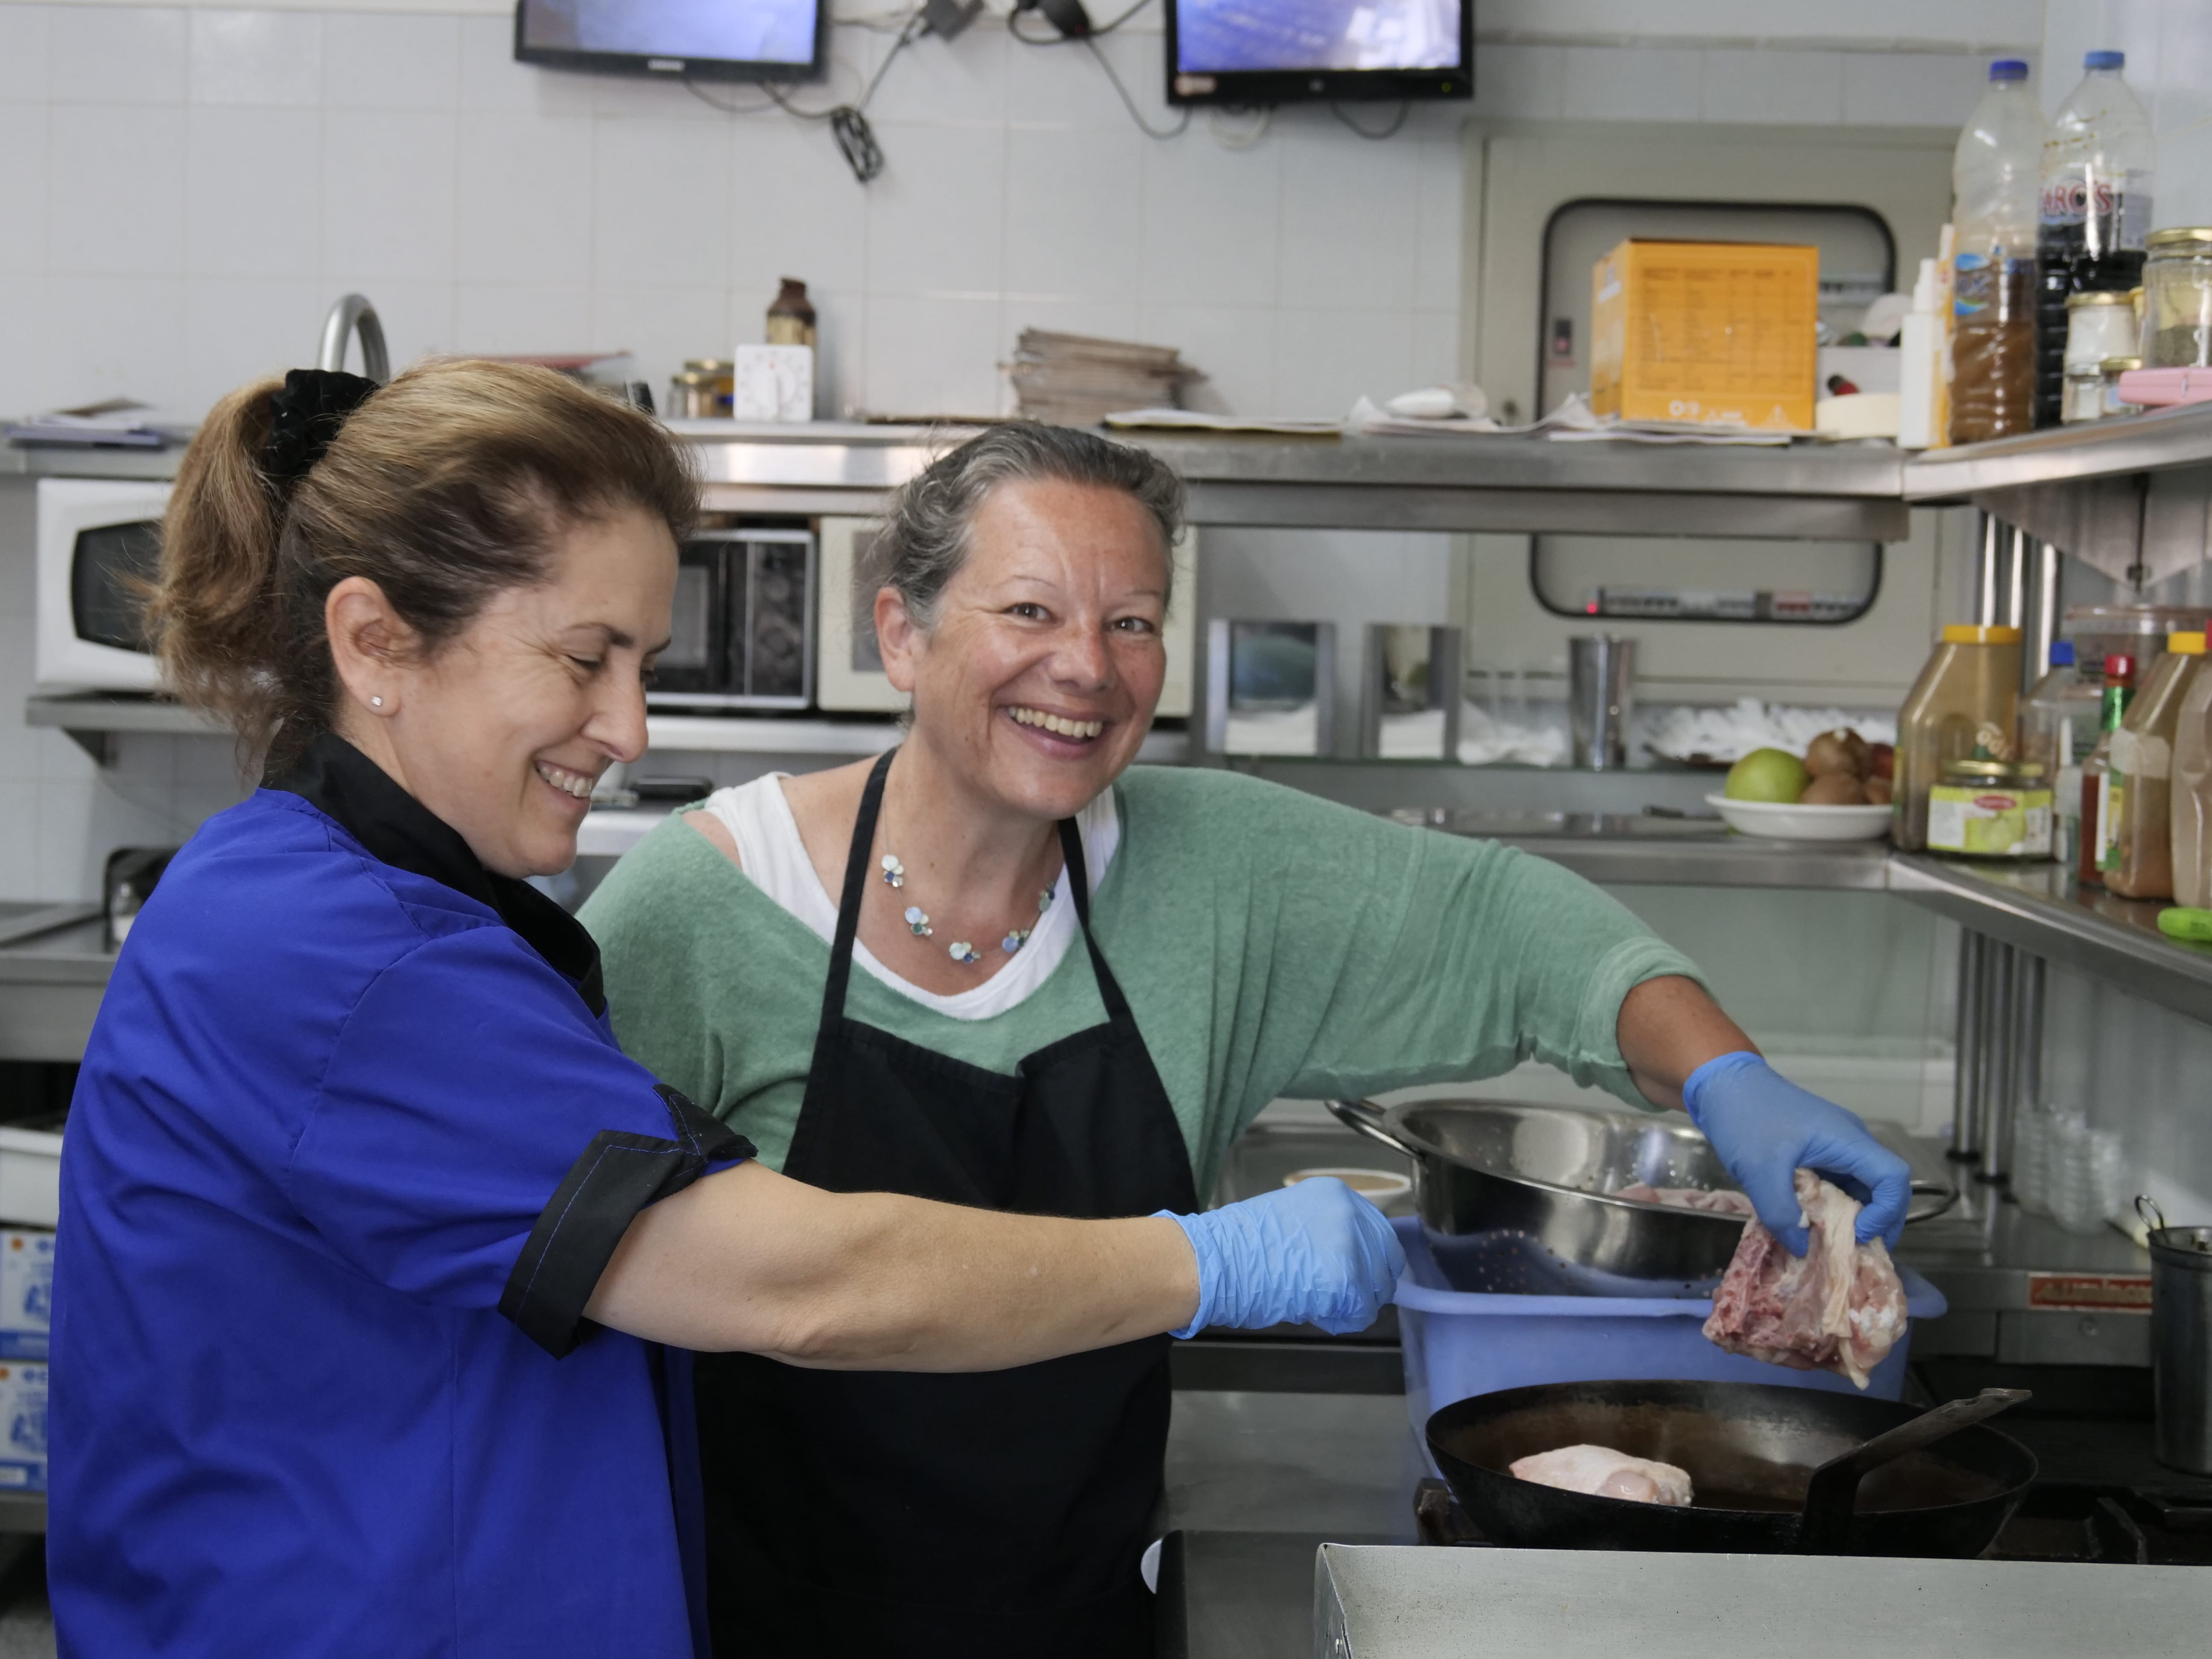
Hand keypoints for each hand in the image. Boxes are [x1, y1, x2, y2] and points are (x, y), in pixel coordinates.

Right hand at [1158, 1178, 1405, 1336]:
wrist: (1217, 1261)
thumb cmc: (1242, 1245)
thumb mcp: (1294, 1219)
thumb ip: (1327, 1232)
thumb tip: (1352, 1258)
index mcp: (1337, 1195)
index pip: (1379, 1231)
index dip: (1371, 1260)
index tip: (1360, 1276)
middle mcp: (1351, 1214)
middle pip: (1387, 1259)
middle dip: (1368, 1284)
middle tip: (1340, 1296)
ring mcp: (1351, 1247)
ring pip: (1376, 1289)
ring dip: (1352, 1303)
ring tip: (1317, 1302)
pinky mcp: (1346, 1281)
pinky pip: (1361, 1312)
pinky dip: (1342, 1320)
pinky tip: (1313, 1310)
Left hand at [1682, 1052, 1910, 1252]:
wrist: (1722, 1084)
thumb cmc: (1744, 1117)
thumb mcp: (1758, 1171)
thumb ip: (1782, 1214)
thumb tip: (1802, 1247)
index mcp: (1847, 1140)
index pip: (1893, 1178)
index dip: (1886, 1212)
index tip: (1858, 1234)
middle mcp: (1850, 1142)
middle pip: (1884, 1188)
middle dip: (1874, 1223)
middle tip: (1851, 1252)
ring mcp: (1834, 1146)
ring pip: (1859, 1189)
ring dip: (1850, 1218)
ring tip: (1828, 1246)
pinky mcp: (1817, 1152)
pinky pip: (1836, 1184)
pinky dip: (1829, 1208)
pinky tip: (1809, 1226)